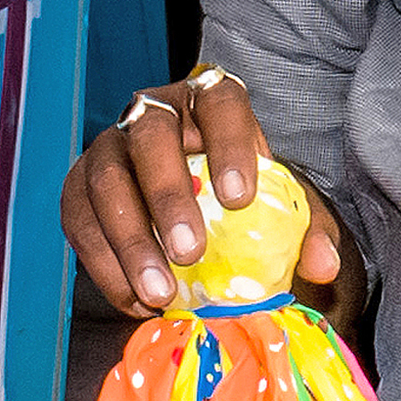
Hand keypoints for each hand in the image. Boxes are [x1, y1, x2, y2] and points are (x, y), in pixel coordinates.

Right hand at [58, 67, 348, 317]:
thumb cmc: (239, 197)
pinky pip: (79, 222)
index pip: (220, 100)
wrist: (192, 203)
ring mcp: (108, 146)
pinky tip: (135, 299)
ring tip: (159, 291)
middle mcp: (152, 112)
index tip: (242, 198)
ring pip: (105, 181)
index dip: (229, 144)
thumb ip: (305, 230)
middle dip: (168, 196)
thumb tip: (322, 265)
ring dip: (130, 240)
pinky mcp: (77, 187)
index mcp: (208, 101)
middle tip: (191, 253)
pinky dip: (105, 266)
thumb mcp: (277, 206)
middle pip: (150, 138)